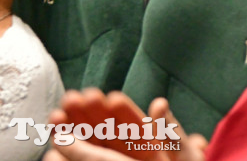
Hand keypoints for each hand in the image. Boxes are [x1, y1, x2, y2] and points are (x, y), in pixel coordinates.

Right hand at [44, 89, 206, 160]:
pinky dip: (68, 150)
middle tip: (71, 98)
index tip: (108, 98)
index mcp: (150, 141)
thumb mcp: (182, 155)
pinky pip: (85, 158)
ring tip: (56, 115)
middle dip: (88, 113)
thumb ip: (170, 132)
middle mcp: (128, 149)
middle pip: (106, 128)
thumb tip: (159, 103)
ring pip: (90, 142)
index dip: (120, 109)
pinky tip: (57, 138)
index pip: (133, 122)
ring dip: (72, 128)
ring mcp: (114, 157)